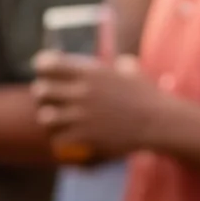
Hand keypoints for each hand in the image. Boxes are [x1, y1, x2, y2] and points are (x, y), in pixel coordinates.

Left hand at [32, 52, 157, 162]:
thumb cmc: (148, 96)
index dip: (42, 66)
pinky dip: (58, 137)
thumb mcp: (134, 73)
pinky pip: (57, 138)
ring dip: (48, 118)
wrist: (159, 122)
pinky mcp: (83, 136)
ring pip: (45, 116)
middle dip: (42, 95)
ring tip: (56, 119)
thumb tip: (120, 62)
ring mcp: (81, 116)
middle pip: (41, 91)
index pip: (50, 64)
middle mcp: (83, 92)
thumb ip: (122, 65)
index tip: (43, 70)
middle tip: (49, 99)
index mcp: (92, 73)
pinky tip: (65, 136)